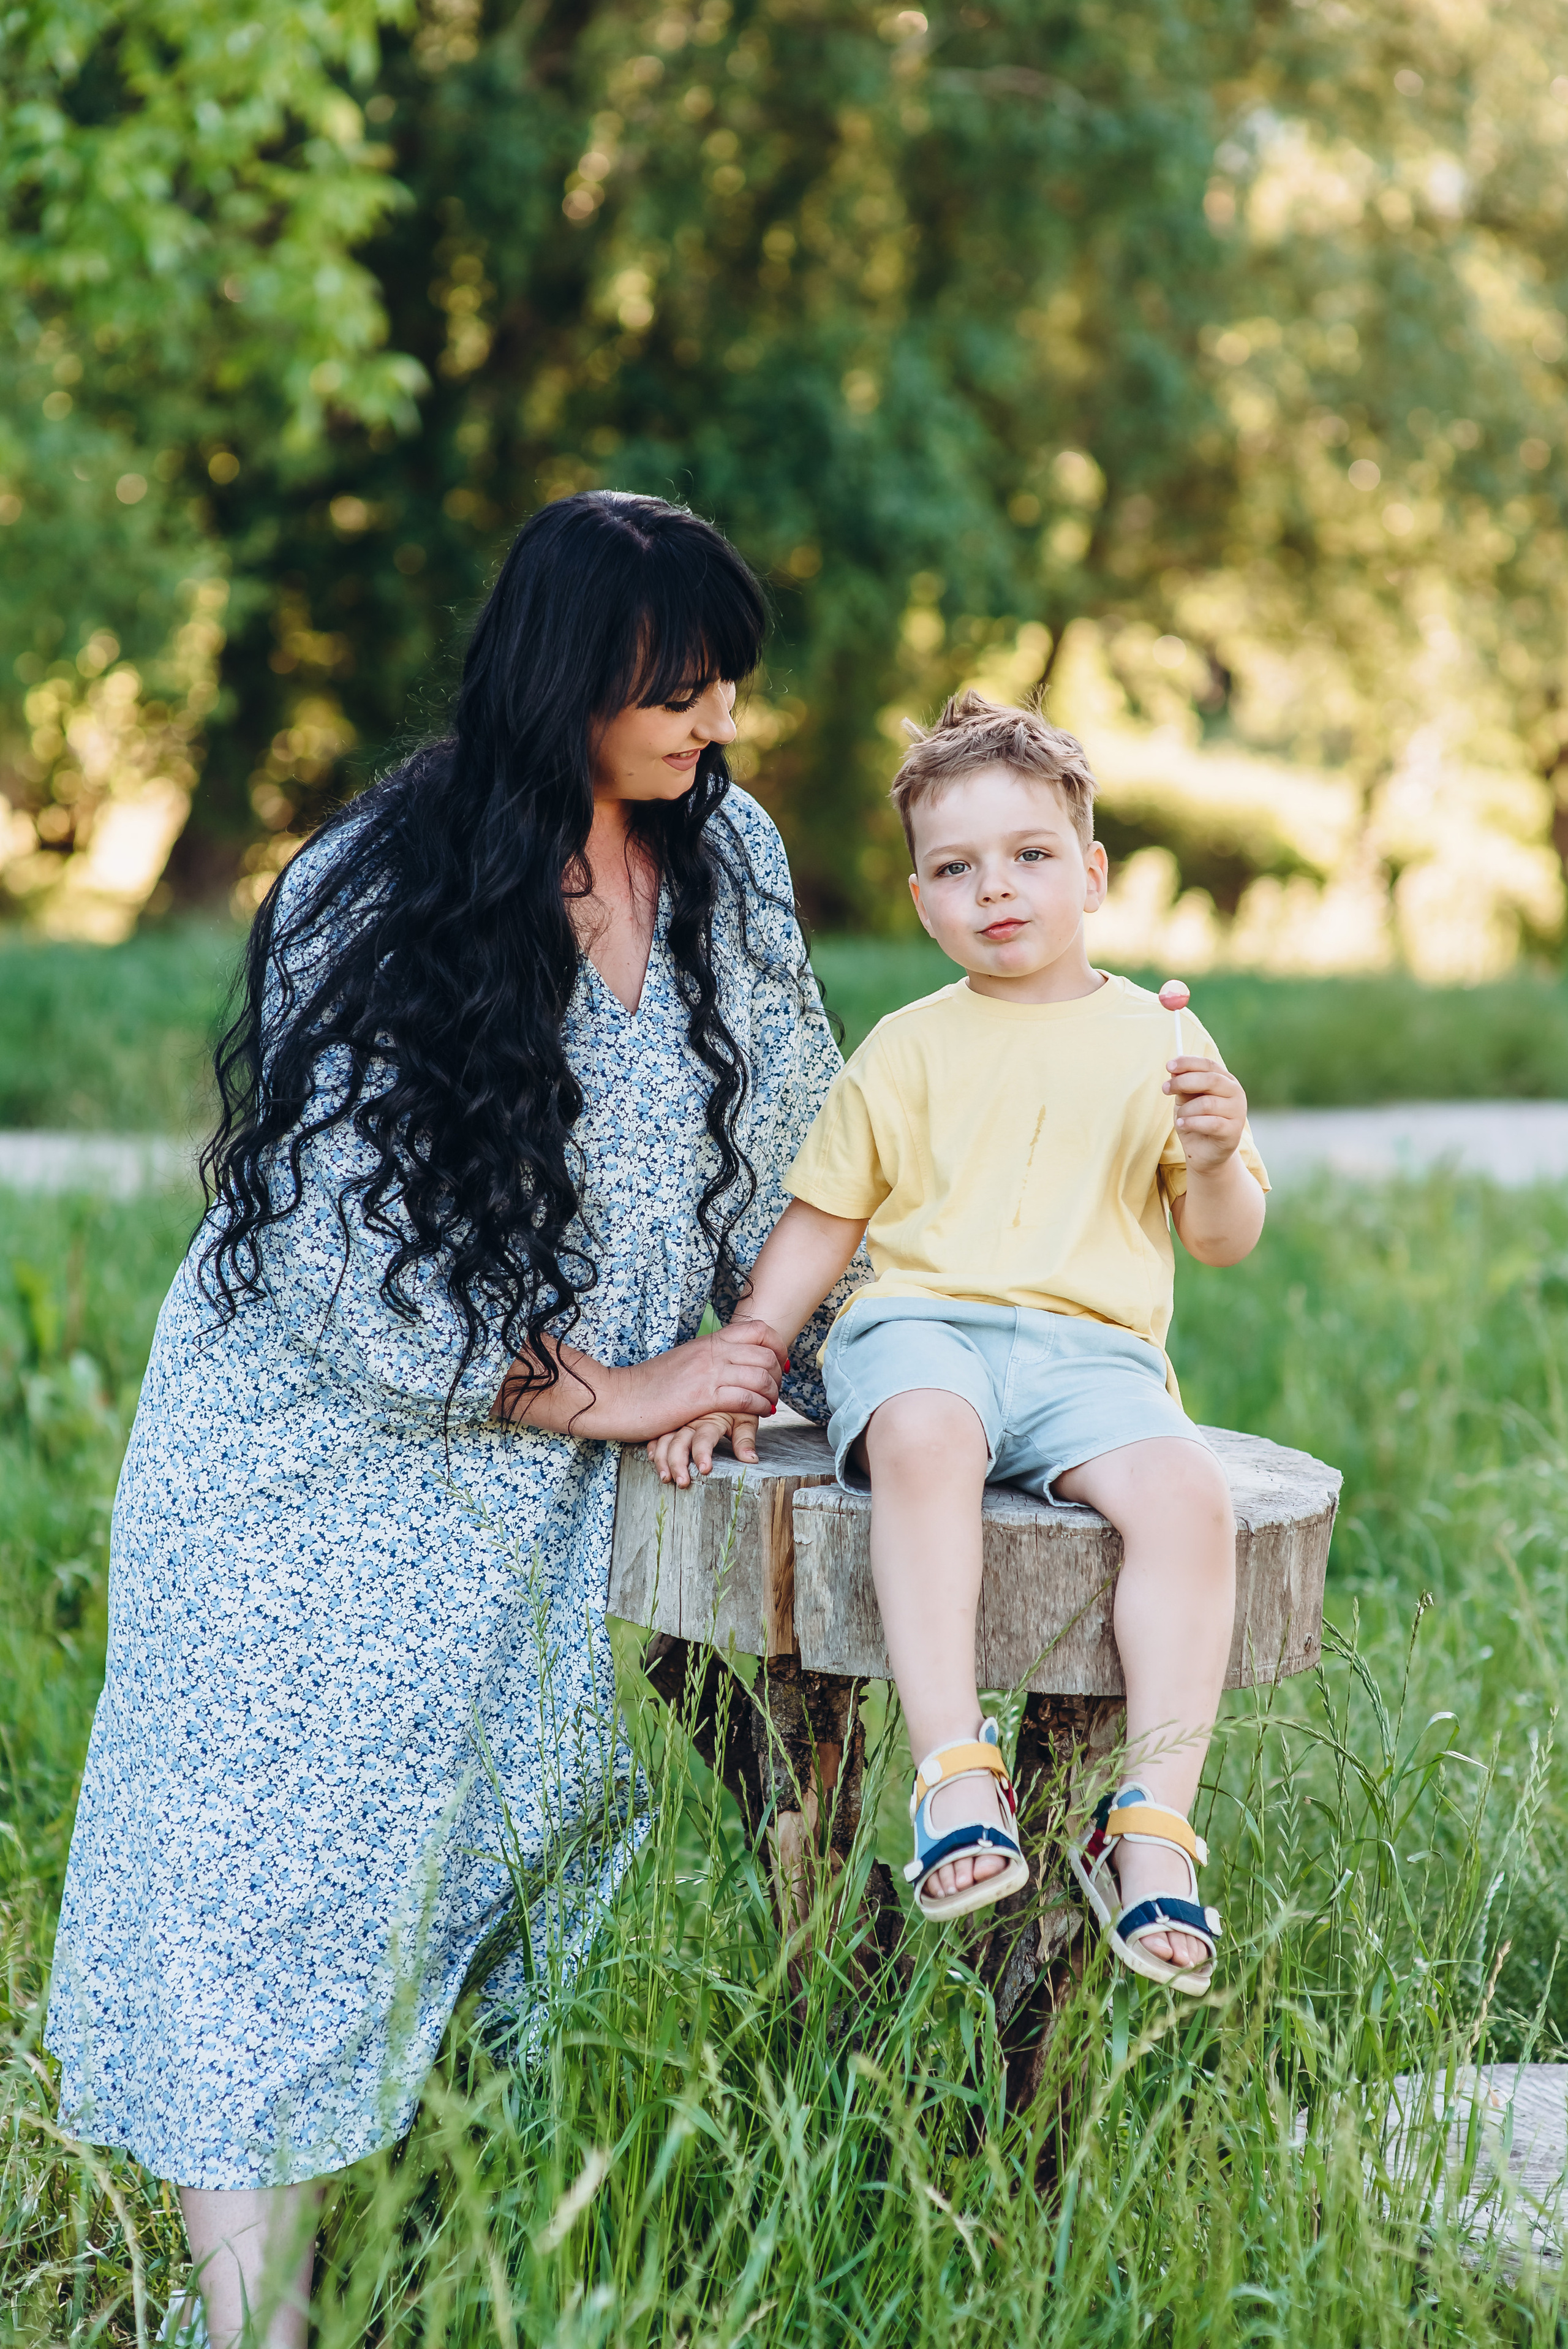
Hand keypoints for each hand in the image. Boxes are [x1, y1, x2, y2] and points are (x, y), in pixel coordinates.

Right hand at [610, 1317, 786, 1441]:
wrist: (618, 1398)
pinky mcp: (702, 1398)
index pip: (757, 1329)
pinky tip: (759, 1413)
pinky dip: (759, 1406)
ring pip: (760, 1375)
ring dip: (772, 1392)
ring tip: (770, 1403)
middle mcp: (711, 1353)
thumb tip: (727, 1362)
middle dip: (778, 1373)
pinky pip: (745, 1398)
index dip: (777, 1345)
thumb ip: (707, 1358)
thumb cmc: (648, 1385)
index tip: (779, 1363)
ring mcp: (708, 1374)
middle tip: (776, 1388)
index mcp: (708, 1342)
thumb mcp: (683, 1362)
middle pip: (765, 1352)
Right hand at [649, 1411, 760, 1487]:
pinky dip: (653, 1446)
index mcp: (710, 1418)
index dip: (703, 1454)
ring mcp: (678, 1419)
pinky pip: (656, 1434)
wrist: (726, 1377)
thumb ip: (745, 1439)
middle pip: (679, 1442)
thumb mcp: (745, 1417)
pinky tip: (652, 1458)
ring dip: (663, 1459)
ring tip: (665, 1478)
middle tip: (682, 1482)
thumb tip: (751, 1460)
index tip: (704, 1470)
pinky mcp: (670, 1420)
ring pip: (664, 1439)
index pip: (704, 1438)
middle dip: (678, 1463)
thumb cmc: (736, 1402)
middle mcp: (691, 1419)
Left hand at [1164, 1057, 1247, 1174]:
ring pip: (1207, 1103)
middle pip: (1210, 1080)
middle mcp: (1236, 1093)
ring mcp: (1238, 1112)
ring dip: (1186, 1110)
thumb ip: (1184, 1086)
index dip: (1188, 1063)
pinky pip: (1211, 1123)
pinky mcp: (1233, 1132)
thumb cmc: (1196, 1121)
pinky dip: (1192, 1123)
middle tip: (1165, 1089)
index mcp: (1226, 1080)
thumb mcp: (1186, 1100)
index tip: (1169, 1065)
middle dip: (1183, 1082)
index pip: (1209, 1065)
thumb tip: (1174, 1070)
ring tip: (1179, 1118)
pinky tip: (1182, 1125)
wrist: (1206, 1152)